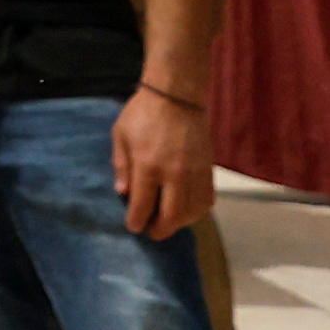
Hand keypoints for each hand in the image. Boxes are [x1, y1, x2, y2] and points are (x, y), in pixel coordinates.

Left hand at [111, 84, 208, 236]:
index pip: (143, 205)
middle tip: (152, 232)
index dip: (137, 221)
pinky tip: (187, 211)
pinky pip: (207, 200)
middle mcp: (174, 174)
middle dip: (160, 229)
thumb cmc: (142, 114)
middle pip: (171, 216)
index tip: (134, 227)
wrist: (176, 96)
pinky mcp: (208, 170)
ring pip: (192, 212)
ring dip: (179, 223)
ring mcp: (194, 174)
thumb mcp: (120, 135)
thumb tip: (123, 192)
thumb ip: (122, 165)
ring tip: (168, 222)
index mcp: (148, 165)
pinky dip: (197, 211)